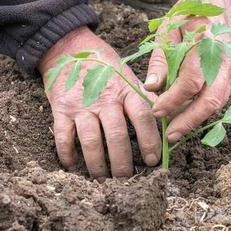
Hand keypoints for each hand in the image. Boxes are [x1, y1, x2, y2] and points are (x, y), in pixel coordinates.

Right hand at [39, 26, 159, 178]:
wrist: (69, 49)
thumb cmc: (106, 67)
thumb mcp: (130, 77)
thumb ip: (146, 98)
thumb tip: (170, 119)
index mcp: (126, 90)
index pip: (143, 118)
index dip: (149, 141)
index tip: (152, 161)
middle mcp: (105, 99)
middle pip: (117, 135)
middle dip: (123, 163)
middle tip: (126, 180)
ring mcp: (82, 105)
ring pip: (91, 141)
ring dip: (97, 165)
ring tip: (102, 180)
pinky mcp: (60, 109)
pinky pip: (63, 137)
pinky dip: (67, 155)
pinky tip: (73, 167)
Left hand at [146, 0, 230, 141]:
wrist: (213, 5)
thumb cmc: (185, 18)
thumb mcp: (165, 32)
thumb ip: (160, 61)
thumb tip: (151, 89)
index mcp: (207, 42)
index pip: (191, 80)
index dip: (173, 100)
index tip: (156, 111)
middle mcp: (226, 58)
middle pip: (211, 99)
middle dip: (189, 121)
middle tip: (169, 136)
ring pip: (217, 104)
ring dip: (195, 120)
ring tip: (174, 131)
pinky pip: (218, 100)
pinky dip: (201, 112)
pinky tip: (184, 119)